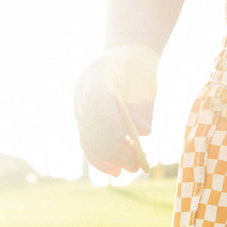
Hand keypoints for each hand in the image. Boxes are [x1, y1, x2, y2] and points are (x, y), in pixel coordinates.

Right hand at [74, 45, 157, 175]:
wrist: (121, 56)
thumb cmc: (138, 67)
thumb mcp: (147, 78)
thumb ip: (145, 104)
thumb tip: (144, 132)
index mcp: (98, 76)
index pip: (101, 105)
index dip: (113, 126)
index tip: (132, 145)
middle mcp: (82, 92)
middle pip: (94, 126)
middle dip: (115, 149)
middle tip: (137, 166)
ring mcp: (79, 105)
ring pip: (88, 138)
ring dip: (108, 158)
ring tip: (130, 169)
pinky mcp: (81, 118)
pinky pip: (86, 141)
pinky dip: (99, 159)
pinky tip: (115, 170)